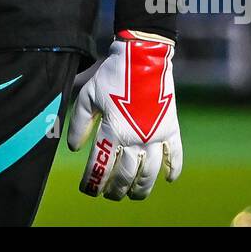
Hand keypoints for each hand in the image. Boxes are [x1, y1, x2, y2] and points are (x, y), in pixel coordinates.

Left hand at [67, 30, 182, 200]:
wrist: (143, 56)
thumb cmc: (112, 75)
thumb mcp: (87, 96)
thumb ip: (79, 124)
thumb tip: (75, 149)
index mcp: (113, 130)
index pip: (101, 166)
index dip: (93, 182)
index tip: (88, 190)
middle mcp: (135, 138)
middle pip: (125, 176)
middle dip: (115, 190)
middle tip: (109, 195)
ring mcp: (156, 136)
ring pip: (149, 174)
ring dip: (141, 189)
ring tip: (133, 195)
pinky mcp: (171, 129)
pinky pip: (175, 157)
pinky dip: (173, 171)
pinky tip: (168, 180)